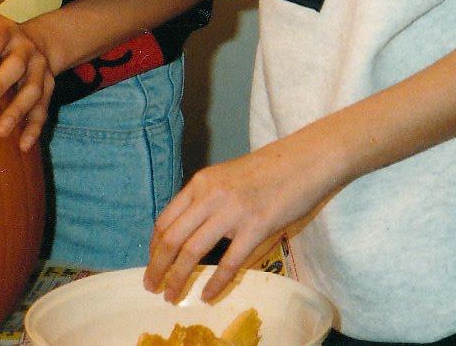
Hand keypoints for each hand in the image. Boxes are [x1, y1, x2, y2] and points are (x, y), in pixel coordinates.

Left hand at [0, 0, 52, 150]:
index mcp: (4, 30)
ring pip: (33, 91)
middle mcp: (25, 49)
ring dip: (18, 111)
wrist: (33, 42)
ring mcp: (39, 70)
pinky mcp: (47, 89)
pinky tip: (22, 146)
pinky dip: (34, 128)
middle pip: (16, 66)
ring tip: (0, 132)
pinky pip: (42, 110)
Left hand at [144, 139, 334, 303]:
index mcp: (202, 182)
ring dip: (178, 277)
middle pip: (172, 238)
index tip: (152, 262)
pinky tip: (207, 295)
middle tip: (150, 286)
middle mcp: (210, 195)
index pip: (166, 219)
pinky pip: (228, 262)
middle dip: (157, 266)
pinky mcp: (256, 227)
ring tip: (171, 295)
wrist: (305, 160)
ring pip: (192, 251)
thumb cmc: (270, 170)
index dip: (154, 246)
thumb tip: (191, 235)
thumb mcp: (228, 178)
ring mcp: (232, 211)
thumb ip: (208, 202)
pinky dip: (215, 283)